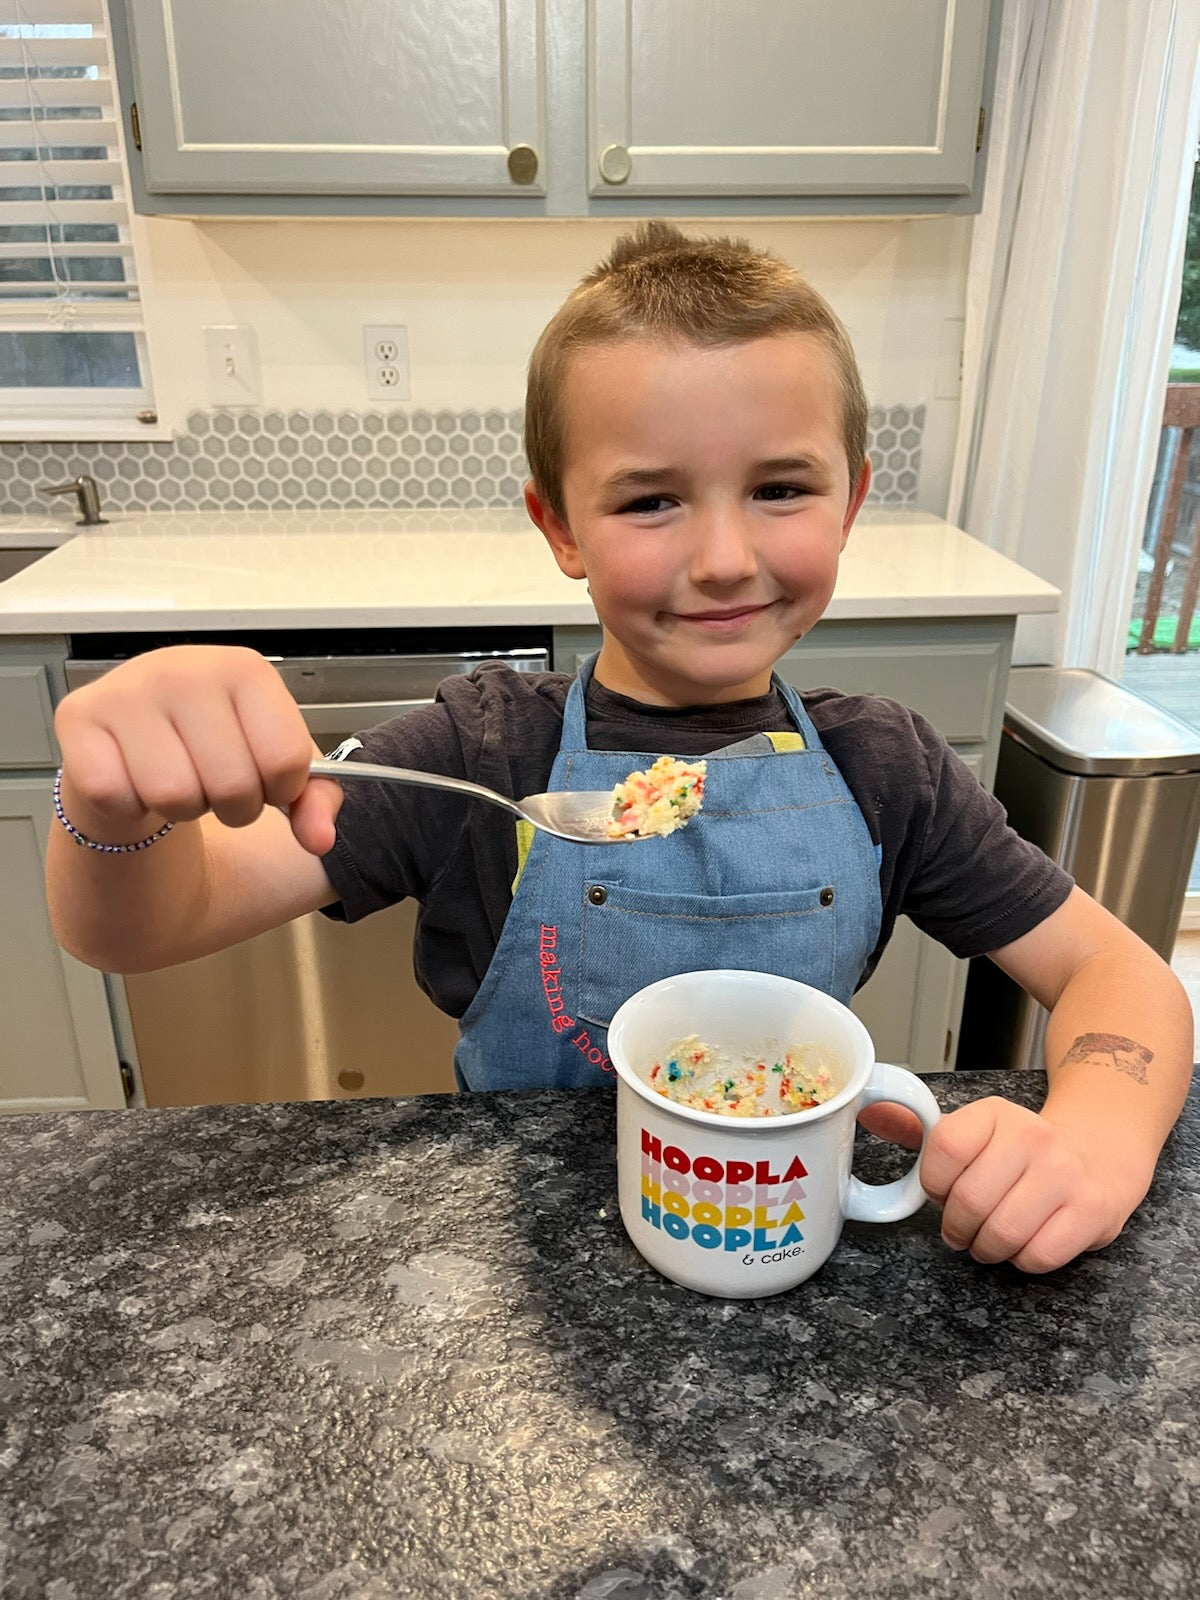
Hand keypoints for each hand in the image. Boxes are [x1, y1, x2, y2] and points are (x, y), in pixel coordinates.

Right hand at [54, 645, 343, 856]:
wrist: (137, 734)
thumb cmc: (214, 743)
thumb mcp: (274, 763)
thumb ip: (314, 799)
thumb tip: (320, 840)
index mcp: (244, 669)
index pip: (286, 759)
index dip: (282, 790)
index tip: (266, 780)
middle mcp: (184, 667)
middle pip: (232, 785)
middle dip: (234, 808)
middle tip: (217, 787)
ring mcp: (127, 689)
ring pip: (174, 796)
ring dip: (183, 809)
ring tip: (179, 781)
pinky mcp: (78, 717)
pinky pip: (118, 796)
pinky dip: (131, 806)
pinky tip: (136, 779)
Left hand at [917, 1096, 1138, 1272]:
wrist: (1100, 1155)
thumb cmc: (1023, 1154)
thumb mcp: (976, 1131)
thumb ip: (920, 1130)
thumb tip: (868, 1114)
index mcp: (995, 1113)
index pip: (945, 1148)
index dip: (934, 1184)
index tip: (941, 1193)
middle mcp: (1033, 1136)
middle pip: (970, 1200)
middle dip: (957, 1228)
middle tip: (962, 1231)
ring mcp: (1066, 1173)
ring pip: (1003, 1233)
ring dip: (987, 1249)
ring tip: (989, 1241)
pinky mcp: (1092, 1210)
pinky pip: (1039, 1255)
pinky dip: (1023, 1260)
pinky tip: (1025, 1244)